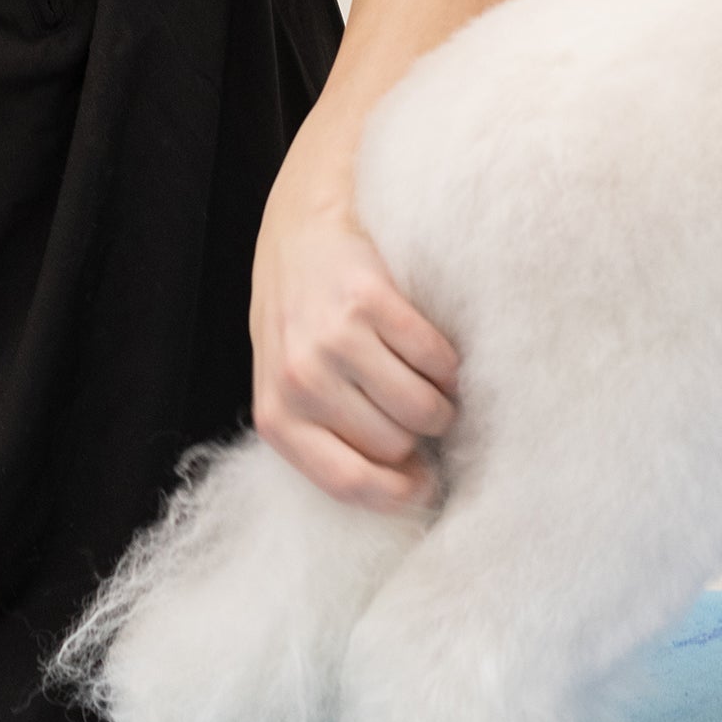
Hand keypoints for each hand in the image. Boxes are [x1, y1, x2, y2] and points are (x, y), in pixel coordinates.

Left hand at [249, 195, 459, 511]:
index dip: (399, 493)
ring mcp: (333, 338)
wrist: (299, 228)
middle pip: (396, 445)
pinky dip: (446, 361)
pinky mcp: (368, 300)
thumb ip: (328, 434)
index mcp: (276, 414)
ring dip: (439, 400)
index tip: (425, 484)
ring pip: (422, 408)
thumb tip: (408, 484)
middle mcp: (300, 380)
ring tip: (425, 378)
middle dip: (417, 434)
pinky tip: (429, 348)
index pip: (348, 482)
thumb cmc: (298, 316)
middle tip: (413, 403)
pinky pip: (435, 358)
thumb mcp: (290, 384)